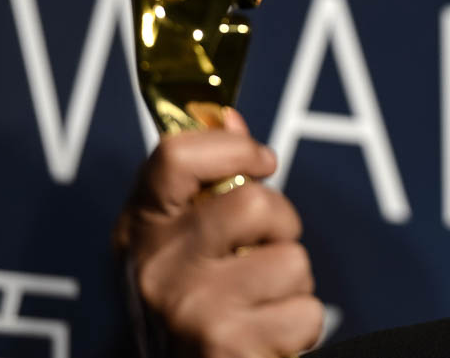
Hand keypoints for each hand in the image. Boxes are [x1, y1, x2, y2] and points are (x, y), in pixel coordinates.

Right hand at [115, 108, 322, 357]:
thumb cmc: (187, 299)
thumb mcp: (179, 238)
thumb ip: (206, 179)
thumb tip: (229, 115)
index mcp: (142, 227)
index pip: (177, 156)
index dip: (234, 147)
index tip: (262, 161)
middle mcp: (158, 267)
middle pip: (258, 204)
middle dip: (282, 225)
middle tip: (264, 250)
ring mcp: (191, 310)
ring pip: (293, 261)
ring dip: (293, 284)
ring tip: (261, 301)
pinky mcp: (227, 349)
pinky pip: (306, 313)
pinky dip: (299, 326)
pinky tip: (266, 335)